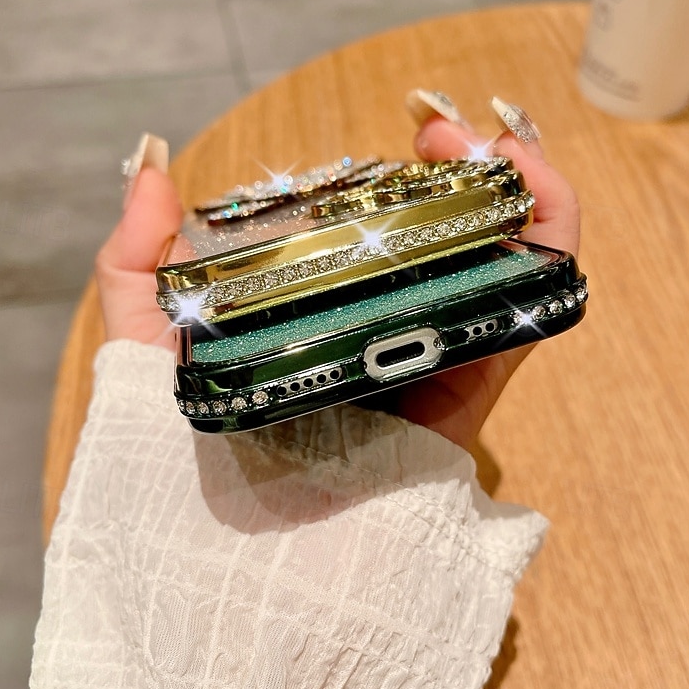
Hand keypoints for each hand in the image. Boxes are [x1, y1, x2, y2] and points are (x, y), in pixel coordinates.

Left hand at [95, 114, 579, 450]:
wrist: (233, 553)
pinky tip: (531, 188)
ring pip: (510, 260)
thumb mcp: (148, 346)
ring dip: (518, 189)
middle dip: (466, 170)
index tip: (395, 138)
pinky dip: (549, 242)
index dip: (403, 177)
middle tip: (440, 136)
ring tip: (492, 147)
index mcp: (327, 313)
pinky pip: (531, 311)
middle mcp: (389, 327)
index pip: (383, 234)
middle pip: (455, 238)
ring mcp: (436, 351)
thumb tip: (152, 172)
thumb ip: (138, 265)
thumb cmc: (184, 453)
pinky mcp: (474, 385)